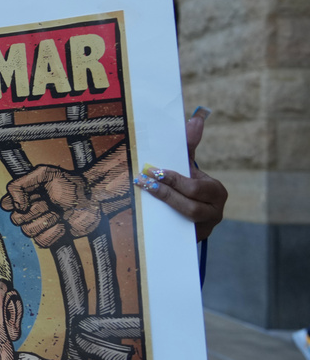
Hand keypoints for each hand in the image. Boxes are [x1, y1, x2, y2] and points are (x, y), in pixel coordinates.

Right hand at [1, 166, 99, 247]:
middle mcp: (28, 211)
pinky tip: (62, 224)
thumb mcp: (44, 174)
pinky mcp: (50, 238)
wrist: (92, 199)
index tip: (33, 195)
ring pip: (28, 232)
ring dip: (47, 221)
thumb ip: (20, 185)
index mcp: (23, 196)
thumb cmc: (70, 184)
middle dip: (36, 210)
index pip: (5, 204)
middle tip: (49, 203)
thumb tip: (15, 207)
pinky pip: (41, 242)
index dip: (17, 202)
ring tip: (58, 213)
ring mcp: (38, 225)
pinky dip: (54, 233)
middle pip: (15, 220)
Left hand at [134, 108, 227, 240]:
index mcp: (216, 192)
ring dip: (162, 208)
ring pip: (183, 222)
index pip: (195, 186)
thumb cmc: (187, 185)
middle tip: (142, 182)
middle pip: (190, 206)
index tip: (152, 171)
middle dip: (165, 194)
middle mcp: (215, 212)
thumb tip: (196, 117)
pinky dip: (160, 227)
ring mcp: (204, 230)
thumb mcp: (188, 166)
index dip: (173, 180)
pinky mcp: (191, 242)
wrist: (188, 214)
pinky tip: (142, 217)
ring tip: (143, 195)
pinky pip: (175, 235)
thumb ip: (190, 145)